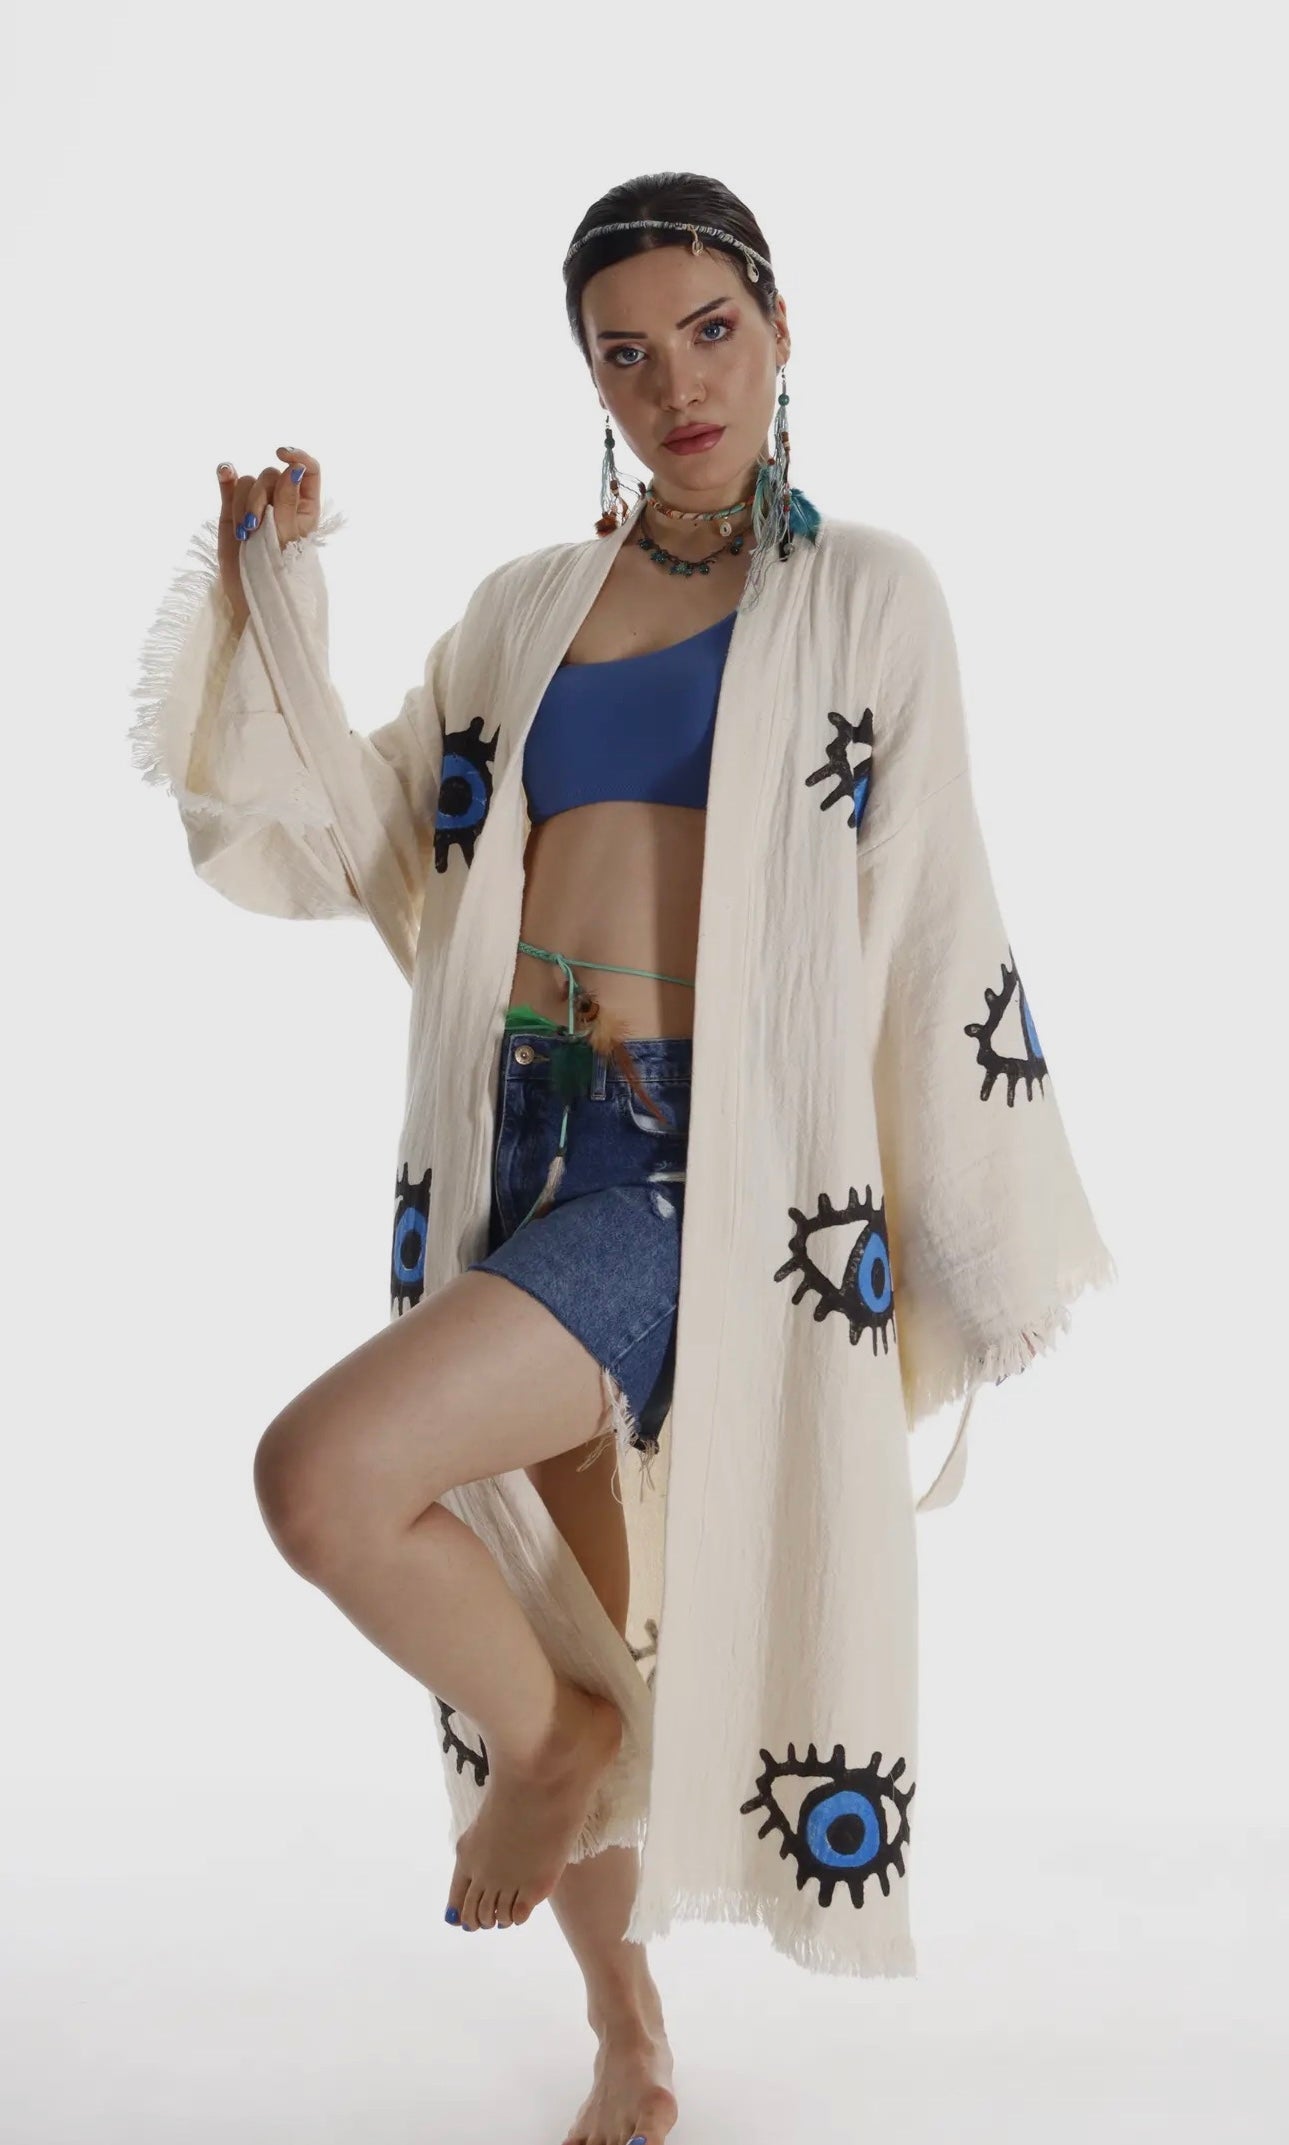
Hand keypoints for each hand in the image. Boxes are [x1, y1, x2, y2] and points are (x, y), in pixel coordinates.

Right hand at [216, 447, 321, 627]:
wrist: (250, 600)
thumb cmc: (277, 575)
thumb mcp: (286, 539)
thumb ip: (288, 502)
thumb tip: (295, 468)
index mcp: (305, 508)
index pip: (308, 469)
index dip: (297, 457)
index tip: (282, 455)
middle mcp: (282, 502)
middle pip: (271, 475)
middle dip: (260, 497)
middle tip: (255, 527)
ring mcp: (256, 506)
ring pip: (248, 482)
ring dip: (243, 504)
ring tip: (244, 534)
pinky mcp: (233, 511)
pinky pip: (230, 483)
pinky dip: (226, 475)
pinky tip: (224, 472)